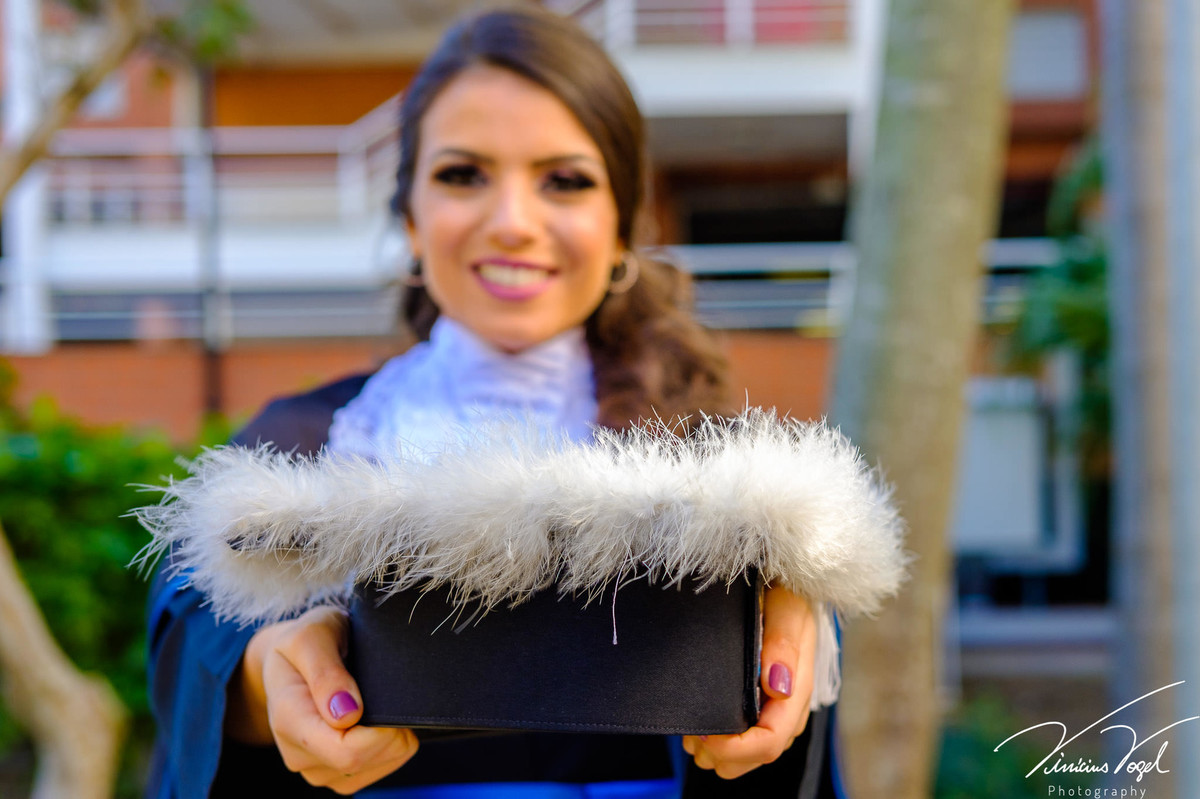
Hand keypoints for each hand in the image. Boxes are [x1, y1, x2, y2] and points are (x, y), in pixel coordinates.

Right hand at [227, 606, 418, 793]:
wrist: (292, 656)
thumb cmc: (306, 640)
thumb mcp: (311, 636)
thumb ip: (327, 673)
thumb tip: (347, 715)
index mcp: (290, 720)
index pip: (345, 751)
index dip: (379, 733)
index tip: (389, 700)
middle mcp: (297, 754)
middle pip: (362, 762)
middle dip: (389, 732)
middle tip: (388, 693)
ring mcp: (314, 769)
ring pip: (373, 769)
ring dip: (390, 739)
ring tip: (377, 703)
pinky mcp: (333, 774)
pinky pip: (376, 771)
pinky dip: (389, 748)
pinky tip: (378, 721)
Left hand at [681, 585, 815, 778]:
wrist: (787, 579)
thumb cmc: (785, 590)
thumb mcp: (786, 607)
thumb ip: (783, 645)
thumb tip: (778, 688)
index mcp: (797, 686)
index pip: (771, 739)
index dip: (738, 749)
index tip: (706, 737)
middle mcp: (790, 702)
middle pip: (761, 752)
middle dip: (727, 756)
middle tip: (693, 742)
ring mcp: (778, 702)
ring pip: (755, 750)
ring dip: (723, 754)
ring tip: (693, 741)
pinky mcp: (765, 697)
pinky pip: (750, 734)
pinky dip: (724, 742)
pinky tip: (701, 734)